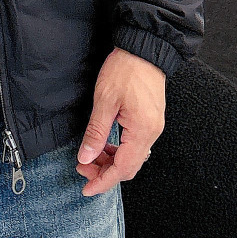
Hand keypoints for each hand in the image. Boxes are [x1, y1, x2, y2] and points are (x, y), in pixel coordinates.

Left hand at [75, 46, 164, 196]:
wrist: (144, 48)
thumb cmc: (125, 69)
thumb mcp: (104, 100)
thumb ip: (96, 132)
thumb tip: (86, 157)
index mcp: (142, 131)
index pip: (122, 169)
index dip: (103, 182)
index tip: (86, 189)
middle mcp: (152, 133)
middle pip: (129, 167)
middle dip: (105, 172)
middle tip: (82, 168)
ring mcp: (154, 127)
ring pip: (132, 157)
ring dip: (111, 161)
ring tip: (90, 156)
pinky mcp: (151, 120)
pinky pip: (135, 145)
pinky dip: (119, 150)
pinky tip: (105, 144)